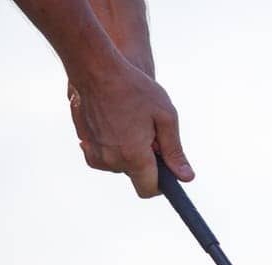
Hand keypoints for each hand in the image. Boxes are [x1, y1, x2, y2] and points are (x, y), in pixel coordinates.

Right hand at [67, 56, 191, 197]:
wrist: (95, 69)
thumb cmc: (134, 88)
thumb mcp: (165, 116)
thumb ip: (175, 150)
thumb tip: (186, 177)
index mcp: (135, 156)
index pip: (149, 189)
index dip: (161, 184)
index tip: (167, 170)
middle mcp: (113, 161)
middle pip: (135, 175)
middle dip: (145, 160)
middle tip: (148, 131)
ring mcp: (95, 154)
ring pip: (120, 165)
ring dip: (128, 152)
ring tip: (131, 122)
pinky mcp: (84, 144)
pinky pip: (104, 155)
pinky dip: (112, 145)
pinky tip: (116, 122)